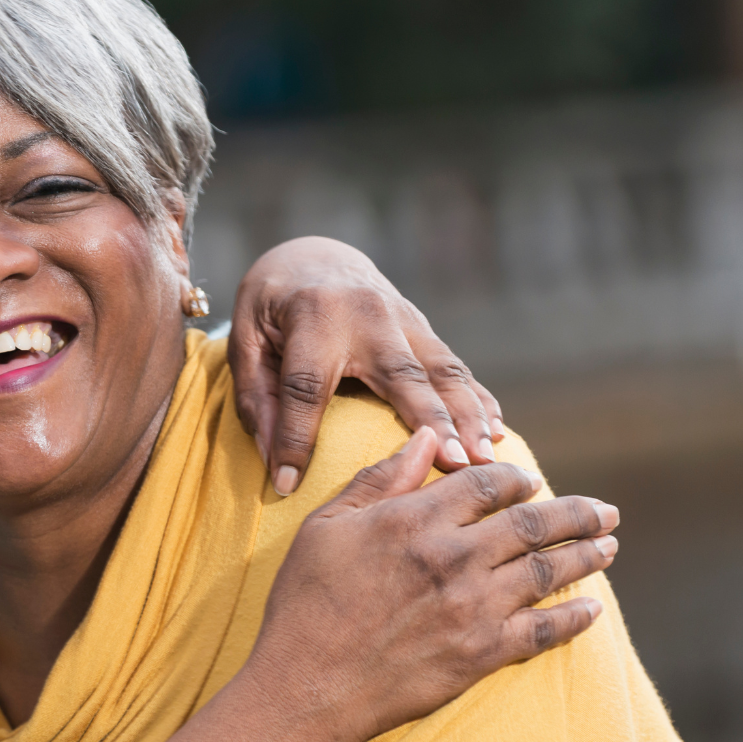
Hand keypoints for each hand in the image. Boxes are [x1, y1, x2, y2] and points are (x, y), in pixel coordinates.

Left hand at [229, 236, 500, 494]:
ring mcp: (402, 316)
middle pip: (401, 374)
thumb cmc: (270, 308)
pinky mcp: (421, 326)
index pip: (304, 386)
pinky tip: (496, 429)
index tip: (287, 485)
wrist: (311, 257)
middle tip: (456, 467)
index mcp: (312, 315)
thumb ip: (257, 398)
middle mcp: (365, 313)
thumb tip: (273, 460)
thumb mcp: (246, 343)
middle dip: (431, 421)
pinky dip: (477, 397)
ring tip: (486, 458)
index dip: (295, 438)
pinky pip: (454, 364)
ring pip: (441, 369)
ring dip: (468, 414)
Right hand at [250, 426, 613, 741]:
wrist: (308, 686)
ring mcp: (474, 607)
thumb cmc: (306, 603)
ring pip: (546, 572)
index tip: (529, 481)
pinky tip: (592, 609)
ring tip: (609, 546)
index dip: (514, 478)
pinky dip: (574, 618)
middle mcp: (453, 558)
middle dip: (575, 513)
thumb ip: (381, 480)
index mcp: (413, 520)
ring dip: (585, 556)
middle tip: (605, 511)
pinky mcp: (483, 653)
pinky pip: (544, 631)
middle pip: (532, 524)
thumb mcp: (326, 526)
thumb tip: (427, 439)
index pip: (486, 484)